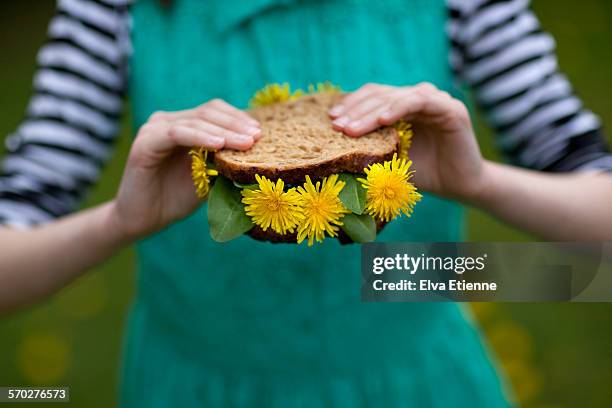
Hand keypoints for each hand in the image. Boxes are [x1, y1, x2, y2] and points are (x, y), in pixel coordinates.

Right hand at [112, 99, 260, 239]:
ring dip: (224, 131)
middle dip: (236, 124)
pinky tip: (218, 145)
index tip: (261, 133)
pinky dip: (199, 137)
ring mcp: (155, 129)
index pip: (215, 111)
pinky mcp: (145, 142)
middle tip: (257, 137)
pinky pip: (177, 133)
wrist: (143, 220)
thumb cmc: (176, 198)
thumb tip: (257, 154)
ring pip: (196, 120)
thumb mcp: (209, 177)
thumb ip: (225, 162)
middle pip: (209, 112)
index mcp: (184, 125)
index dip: (239, 118)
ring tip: (245, 142)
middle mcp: (168, 121)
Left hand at [329, 82, 486, 202]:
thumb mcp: (390, 158)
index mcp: (402, 106)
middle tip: (337, 125)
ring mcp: (435, 100)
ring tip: (352, 128)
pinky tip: (382, 120)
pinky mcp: (451, 109)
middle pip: (380, 95)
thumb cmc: (423, 173)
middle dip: (355, 110)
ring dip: (371, 112)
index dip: (351, 105)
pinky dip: (399, 108)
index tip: (331, 120)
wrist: (460, 187)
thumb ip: (371, 146)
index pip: (372, 96)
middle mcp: (418, 98)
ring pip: (396, 97)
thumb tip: (334, 146)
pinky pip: (420, 101)